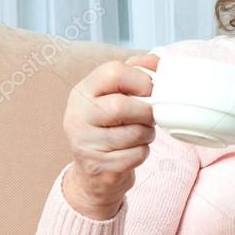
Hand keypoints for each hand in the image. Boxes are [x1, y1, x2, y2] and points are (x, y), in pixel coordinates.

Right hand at [62, 53, 158, 219]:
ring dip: (147, 134)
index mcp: (83, 91)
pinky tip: (132, 152)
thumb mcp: (116, 96)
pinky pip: (136, 155)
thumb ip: (135, 74)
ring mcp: (84, 142)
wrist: (95, 173)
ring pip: (134, 132)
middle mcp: (77, 114)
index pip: (113, 72)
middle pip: (122, 106)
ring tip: (139, 135)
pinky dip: (143, 153)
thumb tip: (157, 61)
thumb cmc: (112, 127)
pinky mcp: (98, 165)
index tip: (149, 90)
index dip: (140, 80)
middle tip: (148, 118)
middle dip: (146, 113)